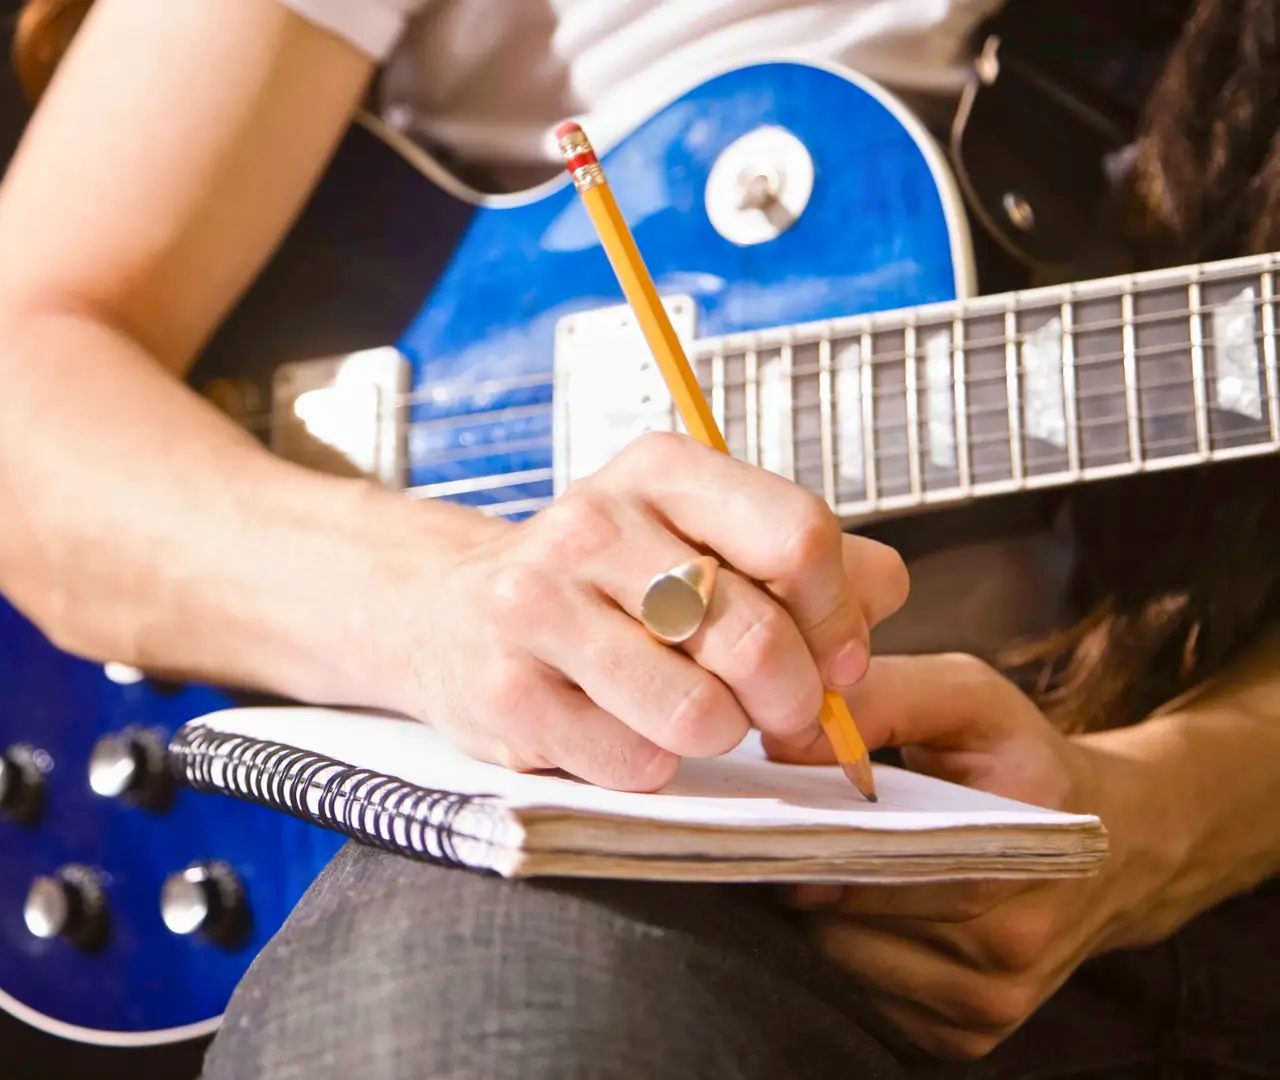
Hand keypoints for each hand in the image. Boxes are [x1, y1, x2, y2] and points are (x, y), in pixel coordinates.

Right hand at [402, 431, 908, 789]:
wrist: (446, 615)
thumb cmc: (604, 585)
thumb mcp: (697, 537)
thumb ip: (807, 560)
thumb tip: (885, 593)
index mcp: (658, 471)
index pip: (798, 537)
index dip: (839, 617)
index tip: (836, 657)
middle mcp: (590, 523)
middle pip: (756, 636)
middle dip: (791, 698)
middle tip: (777, 712)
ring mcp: (536, 607)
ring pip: (700, 713)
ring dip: (718, 736)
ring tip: (689, 714)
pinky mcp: (504, 692)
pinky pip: (634, 763)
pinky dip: (650, 766)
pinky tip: (621, 732)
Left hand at [766, 653, 1177, 1059]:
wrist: (1120, 846)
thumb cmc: (1026, 762)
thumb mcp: (970, 701)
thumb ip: (883, 700)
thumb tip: (789, 737)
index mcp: (1030, 848)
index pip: (902, 868)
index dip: (831, 850)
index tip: (786, 830)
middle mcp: (1022, 936)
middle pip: (862, 925)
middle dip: (812, 881)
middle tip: (791, 844)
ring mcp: (1001, 996)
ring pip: (854, 966)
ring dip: (824, 923)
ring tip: (829, 874)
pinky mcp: (975, 1034)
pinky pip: (872, 1003)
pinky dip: (851, 961)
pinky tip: (863, 917)